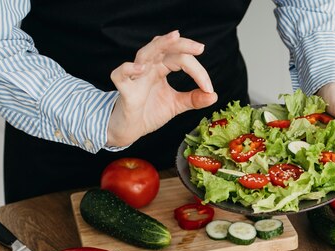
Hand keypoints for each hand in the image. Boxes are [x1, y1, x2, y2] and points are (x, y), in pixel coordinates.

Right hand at [107, 31, 217, 146]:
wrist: (131, 129)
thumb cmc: (149, 112)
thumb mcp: (176, 105)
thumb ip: (193, 99)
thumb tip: (214, 95)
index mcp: (161, 68)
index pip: (181, 60)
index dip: (198, 72)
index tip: (209, 89)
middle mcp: (148, 68)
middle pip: (164, 48)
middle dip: (182, 45)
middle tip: (200, 48)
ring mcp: (135, 77)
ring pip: (145, 53)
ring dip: (160, 44)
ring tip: (174, 37)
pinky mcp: (124, 90)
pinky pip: (120, 74)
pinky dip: (128, 69)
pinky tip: (140, 68)